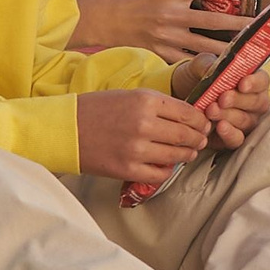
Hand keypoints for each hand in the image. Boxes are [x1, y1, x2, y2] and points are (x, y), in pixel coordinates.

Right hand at [72, 0, 255, 58]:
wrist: (108, 18)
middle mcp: (173, 14)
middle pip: (214, 20)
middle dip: (240, 24)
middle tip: (260, 28)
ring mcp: (168, 35)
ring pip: (205, 46)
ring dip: (228, 50)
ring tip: (246, 53)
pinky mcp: (162, 52)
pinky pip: (187, 60)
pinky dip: (202, 65)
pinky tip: (218, 70)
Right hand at [77, 86, 214, 182]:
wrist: (65, 129)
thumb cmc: (97, 109)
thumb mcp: (130, 95)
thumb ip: (158, 104)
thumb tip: (188, 116)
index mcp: (146, 100)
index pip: (188, 112)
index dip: (201, 120)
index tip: (204, 124)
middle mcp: (144, 124)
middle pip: (186, 134)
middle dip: (199, 138)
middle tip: (201, 140)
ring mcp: (136, 149)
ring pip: (177, 155)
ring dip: (188, 154)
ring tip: (189, 152)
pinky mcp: (127, 169)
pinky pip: (160, 174)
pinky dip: (167, 170)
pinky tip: (167, 165)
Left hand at [173, 57, 269, 148]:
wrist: (182, 95)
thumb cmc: (198, 77)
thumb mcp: (199, 65)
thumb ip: (206, 64)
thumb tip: (211, 69)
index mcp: (252, 80)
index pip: (262, 81)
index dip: (255, 82)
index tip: (242, 84)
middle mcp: (254, 102)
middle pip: (258, 103)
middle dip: (239, 100)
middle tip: (222, 99)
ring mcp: (246, 121)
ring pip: (247, 121)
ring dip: (229, 116)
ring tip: (211, 110)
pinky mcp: (233, 137)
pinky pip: (238, 139)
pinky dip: (230, 134)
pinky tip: (220, 127)